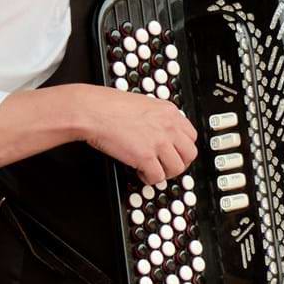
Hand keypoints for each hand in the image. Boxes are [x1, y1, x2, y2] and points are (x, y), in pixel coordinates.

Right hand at [79, 86, 197, 184]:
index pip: (191, 136)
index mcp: (169, 112)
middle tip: (165, 165)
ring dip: (165, 172)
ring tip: (151, 169)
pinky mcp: (145, 157)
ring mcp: (159, 142)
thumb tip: (161, 132)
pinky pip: (158, 177)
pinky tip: (140, 172)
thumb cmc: (108, 106)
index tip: (174, 152)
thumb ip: (157, 118)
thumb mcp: (143, 104)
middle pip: (190, 154)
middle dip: (178, 162)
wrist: (91, 111)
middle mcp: (168, 127)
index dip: (182, 148)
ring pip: (177, 168)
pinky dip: (150, 178)